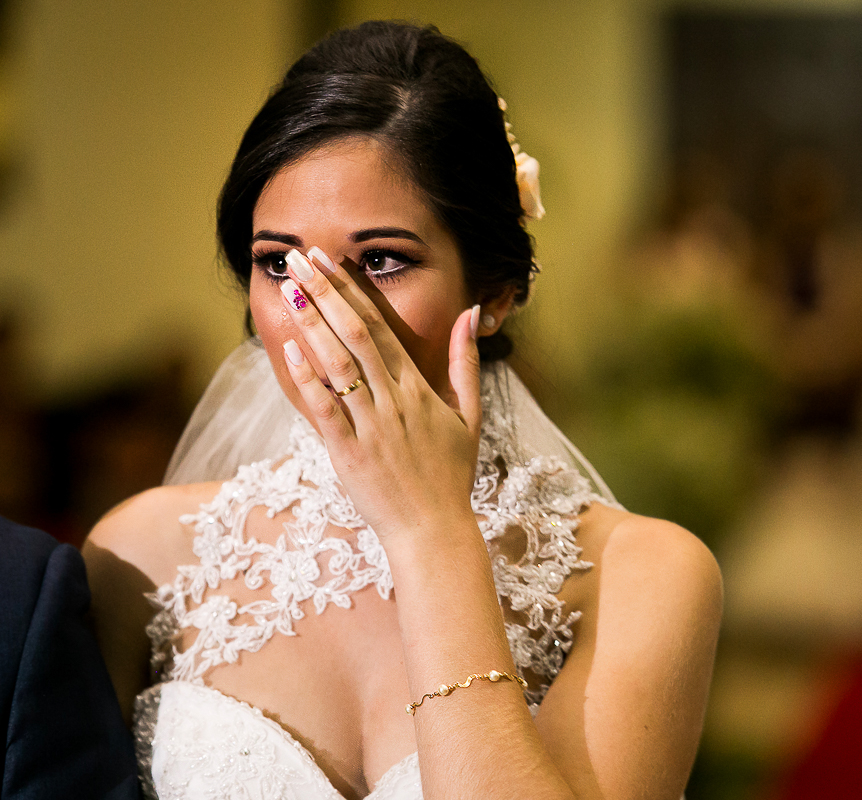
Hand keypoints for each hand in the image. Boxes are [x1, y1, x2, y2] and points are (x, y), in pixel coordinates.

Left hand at [276, 247, 481, 535]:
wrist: (435, 529)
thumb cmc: (451, 475)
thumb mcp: (470, 415)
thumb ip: (465, 362)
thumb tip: (470, 313)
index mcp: (419, 389)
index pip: (382, 328)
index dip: (353, 291)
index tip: (330, 261)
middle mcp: (394, 400)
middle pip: (355, 335)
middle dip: (325, 292)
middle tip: (299, 257)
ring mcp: (371, 426)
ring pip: (338, 364)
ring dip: (311, 323)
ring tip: (288, 289)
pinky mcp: (350, 453)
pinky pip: (325, 409)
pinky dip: (307, 379)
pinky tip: (289, 350)